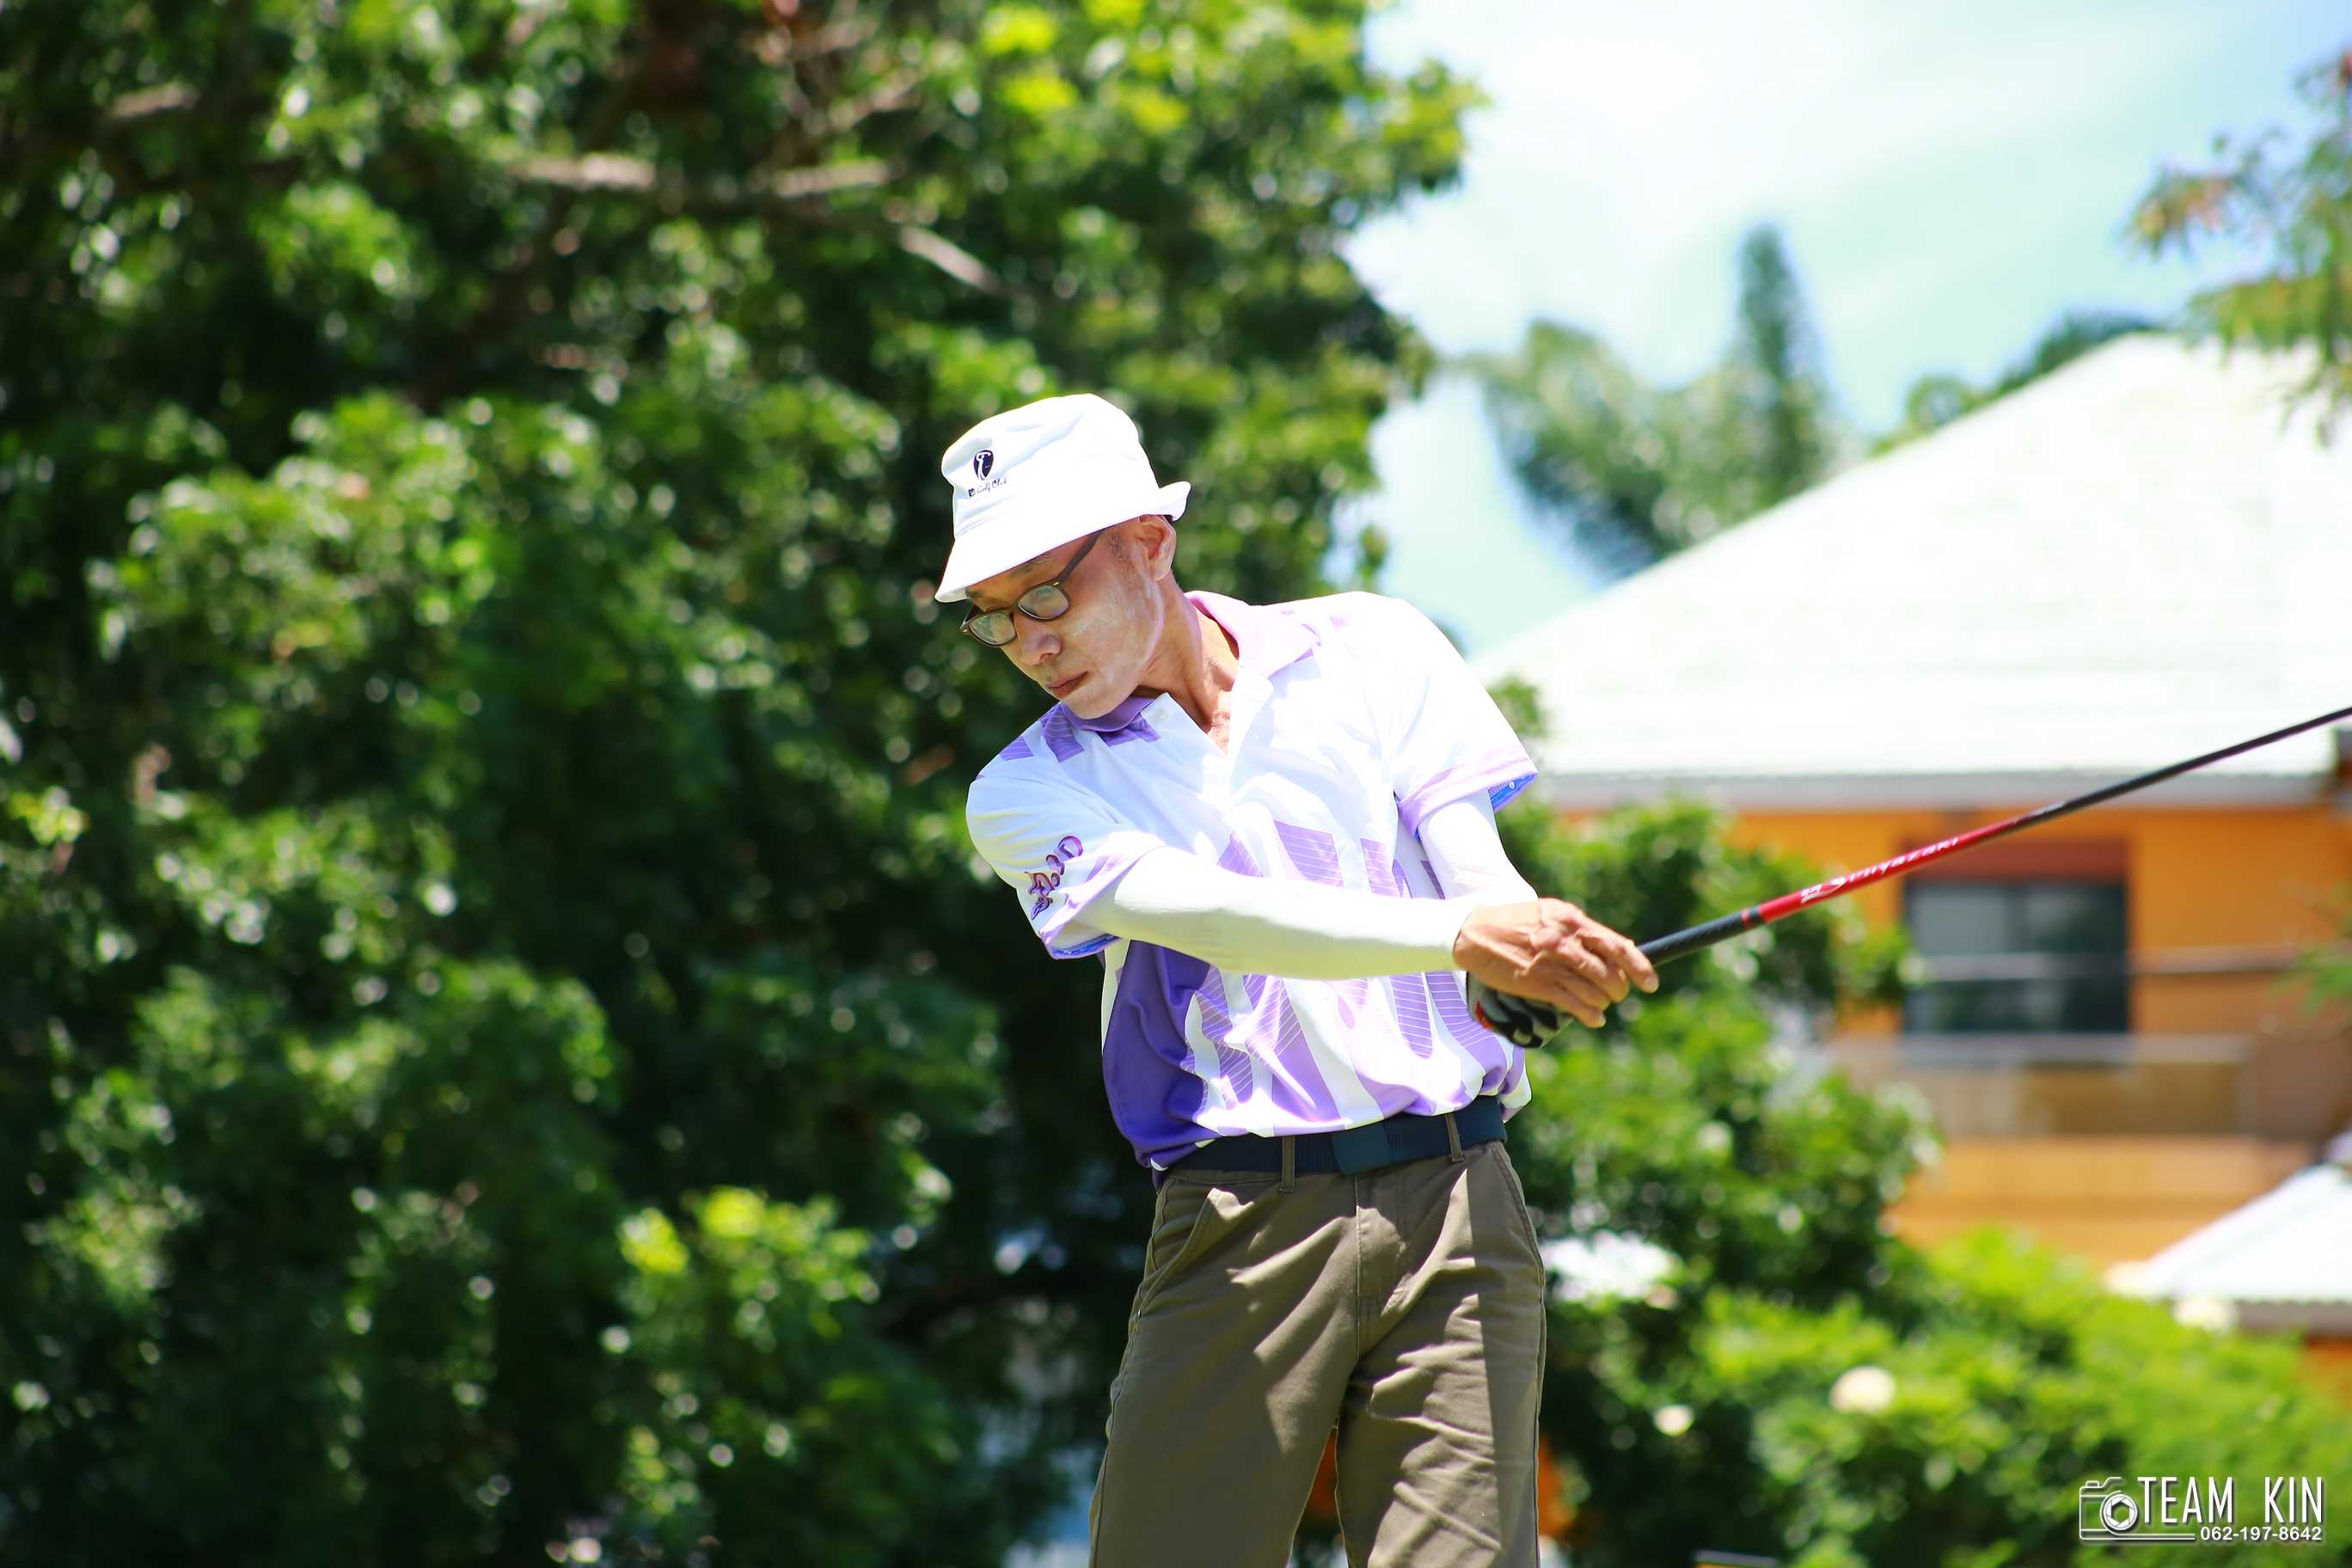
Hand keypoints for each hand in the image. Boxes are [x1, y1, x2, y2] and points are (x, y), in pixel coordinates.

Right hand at [1451, 899, 1657, 1031]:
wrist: (1473, 932)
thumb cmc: (1516, 923)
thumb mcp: (1551, 915)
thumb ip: (1583, 930)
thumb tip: (1622, 947)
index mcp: (1571, 920)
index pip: (1616, 946)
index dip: (1639, 967)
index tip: (1651, 983)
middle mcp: (1564, 940)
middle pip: (1609, 972)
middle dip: (1620, 988)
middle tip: (1619, 994)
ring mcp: (1551, 964)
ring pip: (1594, 991)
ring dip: (1603, 1002)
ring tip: (1600, 1005)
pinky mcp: (1537, 984)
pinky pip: (1574, 1004)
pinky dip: (1590, 1015)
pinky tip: (1594, 1018)